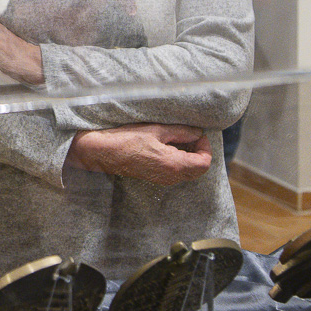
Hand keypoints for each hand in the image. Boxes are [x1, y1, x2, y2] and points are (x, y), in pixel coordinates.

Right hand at [66, 124, 212, 184]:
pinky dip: (180, 161)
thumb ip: (182, 132)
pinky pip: (176, 173)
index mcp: (173, 164)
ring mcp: (163, 180)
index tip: (198, 135)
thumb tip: (197, 133)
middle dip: (199, 153)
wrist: (104, 152)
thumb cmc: (128, 139)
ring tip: (179, 140)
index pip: (204, 163)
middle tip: (191, 137)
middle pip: (199, 170)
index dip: (205, 148)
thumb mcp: (157, 130)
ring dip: (189, 157)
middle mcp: (171, 176)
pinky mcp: (156, 178)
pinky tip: (169, 147)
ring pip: (188, 173)